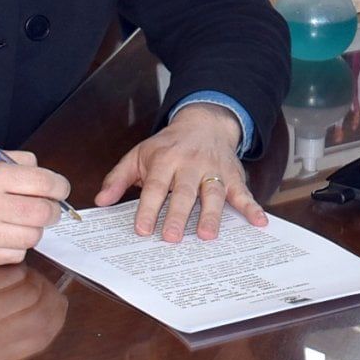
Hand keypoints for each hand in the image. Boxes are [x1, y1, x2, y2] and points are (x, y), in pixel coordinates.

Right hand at [0, 150, 70, 267]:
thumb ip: (14, 162)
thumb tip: (47, 177)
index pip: (46, 183)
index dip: (60, 187)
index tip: (59, 190)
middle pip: (43, 213)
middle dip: (51, 210)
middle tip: (45, 208)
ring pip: (32, 238)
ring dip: (33, 230)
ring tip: (20, 222)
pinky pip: (14, 255)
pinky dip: (15, 247)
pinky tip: (3, 236)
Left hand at [0, 261, 67, 359]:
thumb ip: (12, 330)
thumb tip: (55, 306)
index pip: (44, 336)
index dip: (55, 314)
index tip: (53, 298)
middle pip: (44, 312)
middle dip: (46, 292)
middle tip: (36, 281)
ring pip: (33, 290)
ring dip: (28, 278)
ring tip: (12, 276)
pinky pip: (16, 275)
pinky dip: (13, 268)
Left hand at [97, 102, 264, 240]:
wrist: (205, 121)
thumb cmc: (168, 145)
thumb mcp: (139, 154)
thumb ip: (118, 177)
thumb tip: (100, 201)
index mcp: (164, 159)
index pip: (154, 185)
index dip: (147, 208)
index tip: (142, 229)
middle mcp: (190, 164)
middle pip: (184, 191)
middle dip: (177, 214)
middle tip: (172, 238)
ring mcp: (213, 169)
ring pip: (213, 192)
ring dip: (211, 214)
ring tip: (207, 236)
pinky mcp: (233, 175)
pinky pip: (243, 192)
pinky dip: (252, 207)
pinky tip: (259, 222)